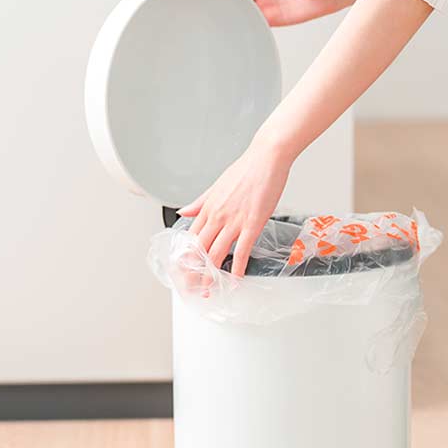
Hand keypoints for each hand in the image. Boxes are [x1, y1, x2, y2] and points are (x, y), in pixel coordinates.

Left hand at [178, 136, 293, 276]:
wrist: (266, 158)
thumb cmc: (246, 170)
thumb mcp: (216, 186)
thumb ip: (199, 202)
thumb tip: (183, 212)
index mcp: (208, 208)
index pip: (190, 238)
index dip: (184, 257)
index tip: (181, 271)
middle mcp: (217, 216)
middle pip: (199, 250)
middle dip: (192, 271)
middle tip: (190, 287)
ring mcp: (234, 221)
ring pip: (216, 253)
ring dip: (211, 274)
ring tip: (208, 289)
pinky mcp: (252, 223)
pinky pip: (243, 250)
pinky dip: (239, 267)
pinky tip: (236, 279)